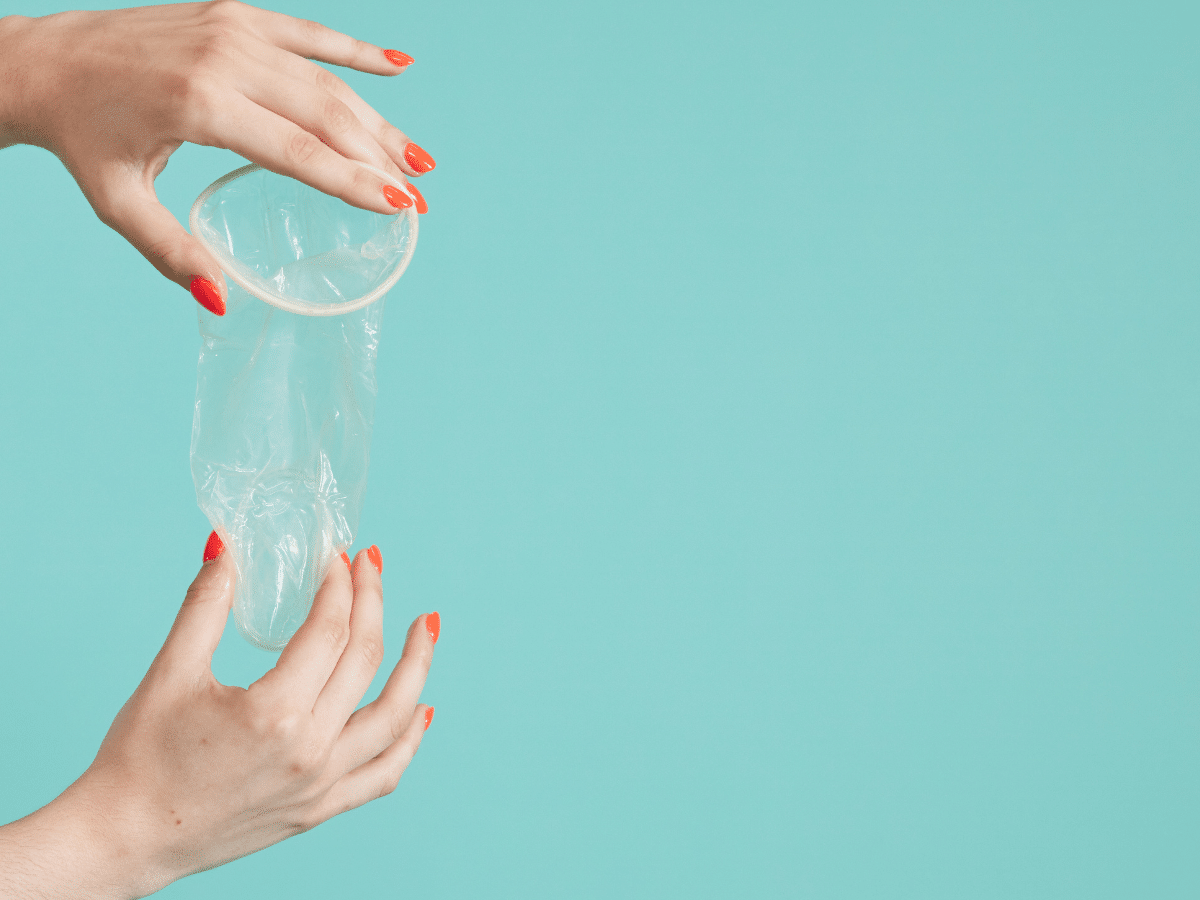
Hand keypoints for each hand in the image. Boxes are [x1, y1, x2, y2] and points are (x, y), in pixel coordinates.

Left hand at [0, 1, 434, 313]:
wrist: (46, 61)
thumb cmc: (85, 137)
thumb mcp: (118, 203)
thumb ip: (170, 251)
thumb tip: (220, 302)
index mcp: (197, 104)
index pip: (299, 152)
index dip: (355, 183)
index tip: (402, 208)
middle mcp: (222, 57)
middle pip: (326, 113)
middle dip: (380, 159)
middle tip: (421, 199)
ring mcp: (232, 27)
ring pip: (326, 78)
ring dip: (378, 120)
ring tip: (419, 158)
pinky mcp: (234, 13)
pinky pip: (309, 32)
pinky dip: (356, 50)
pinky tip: (400, 68)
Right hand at [0, 535, 438, 898]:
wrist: (126, 838)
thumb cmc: (140, 756)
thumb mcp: (170, 672)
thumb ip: (205, 604)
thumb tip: (226, 544)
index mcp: (272, 712)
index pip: (328, 630)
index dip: (339, 584)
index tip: (339, 555)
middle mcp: (309, 749)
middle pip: (365, 659)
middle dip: (373, 602)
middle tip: (372, 564)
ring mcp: (321, 784)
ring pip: (394, 716)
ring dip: (417, 665)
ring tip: (427, 625)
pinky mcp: (320, 809)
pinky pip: (384, 772)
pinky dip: (410, 739)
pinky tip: (422, 710)